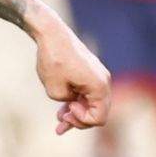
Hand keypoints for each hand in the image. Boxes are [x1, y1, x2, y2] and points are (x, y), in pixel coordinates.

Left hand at [31, 17, 110, 134]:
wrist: (52, 34)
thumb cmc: (54, 60)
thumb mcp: (54, 91)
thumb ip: (65, 104)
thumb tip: (72, 102)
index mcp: (100, 86)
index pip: (99, 118)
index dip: (81, 120)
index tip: (66, 109)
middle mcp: (103, 81)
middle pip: (98, 112)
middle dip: (79, 120)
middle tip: (60, 119)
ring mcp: (98, 76)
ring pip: (91, 103)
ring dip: (76, 114)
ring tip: (58, 123)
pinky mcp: (89, 72)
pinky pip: (87, 93)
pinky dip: (76, 102)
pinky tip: (62, 111)